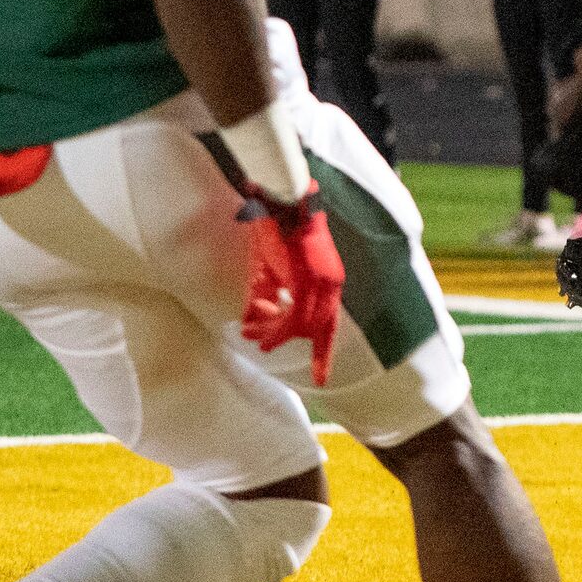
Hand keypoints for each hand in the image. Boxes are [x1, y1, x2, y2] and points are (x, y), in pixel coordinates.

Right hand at [240, 192, 344, 385]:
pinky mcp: (307, 278)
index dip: (324, 352)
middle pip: (320, 329)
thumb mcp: (269, 270)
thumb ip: (264, 296)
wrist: (278, 202)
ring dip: (275, 334)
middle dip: (301, 347)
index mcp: (328, 280)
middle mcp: (330, 283)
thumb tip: (250, 320)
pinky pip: (292, 316)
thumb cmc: (275, 231)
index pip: (329, 324)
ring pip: (303, 325)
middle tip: (273, 353)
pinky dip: (274, 328)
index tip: (320, 379)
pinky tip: (255, 331)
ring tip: (254, 338)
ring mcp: (322, 281)